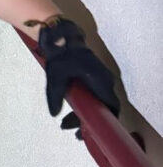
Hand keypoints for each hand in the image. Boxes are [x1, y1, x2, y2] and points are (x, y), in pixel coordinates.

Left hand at [37, 17, 119, 132]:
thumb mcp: (56, 75)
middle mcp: (105, 81)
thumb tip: (54, 114)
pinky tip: (68, 113)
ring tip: (66, 125)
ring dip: (83, 114)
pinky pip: (92, 96)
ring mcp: (100, 79)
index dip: (105, 122)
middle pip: (102, 108)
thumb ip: (55, 94)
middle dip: (88, 121)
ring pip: (96, 103)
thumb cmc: (61, 53)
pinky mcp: (93, 77)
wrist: (61, 34)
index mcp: (101, 81)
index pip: (112, 107)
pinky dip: (82, 105)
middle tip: (73, 132)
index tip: (92, 132)